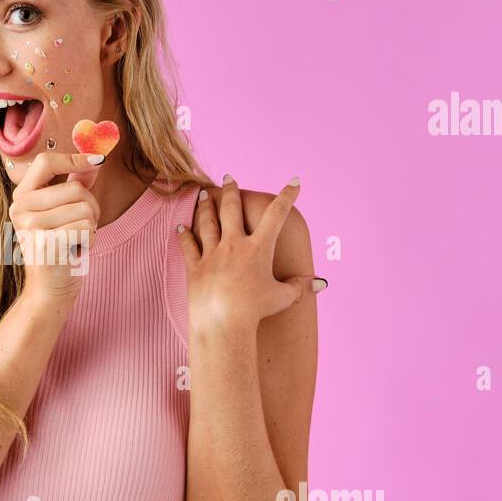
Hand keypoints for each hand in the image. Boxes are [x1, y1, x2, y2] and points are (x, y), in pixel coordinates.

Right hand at [9, 151, 104, 303]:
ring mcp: (30, 225)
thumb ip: (75, 183)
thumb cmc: (60, 247)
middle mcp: (20, 208)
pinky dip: (89, 241)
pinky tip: (75, 251)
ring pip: (84, 208)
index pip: (45, 161)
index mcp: (22, 197)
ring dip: (90, 226)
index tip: (98, 160)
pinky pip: (85, 228)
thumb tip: (94, 158)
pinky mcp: (45, 242)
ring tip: (75, 240)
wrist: (50, 289)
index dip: (74, 158)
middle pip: (75, 188)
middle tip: (80, 227)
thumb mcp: (65, 211)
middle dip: (91, 207)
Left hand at [177, 175, 321, 337]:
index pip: (277, 214)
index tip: (295, 182)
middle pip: (231, 208)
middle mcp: (234, 244)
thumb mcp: (283, 298)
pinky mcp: (195, 267)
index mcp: (258, 248)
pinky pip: (188, 246)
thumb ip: (300, 287)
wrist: (223, 322)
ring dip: (206, 206)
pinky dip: (184, 235)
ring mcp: (212, 254)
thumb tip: (321, 283)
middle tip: (229, 178)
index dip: (288, 196)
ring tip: (204, 194)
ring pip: (207, 222)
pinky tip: (180, 227)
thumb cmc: (256, 311)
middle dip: (231, 190)